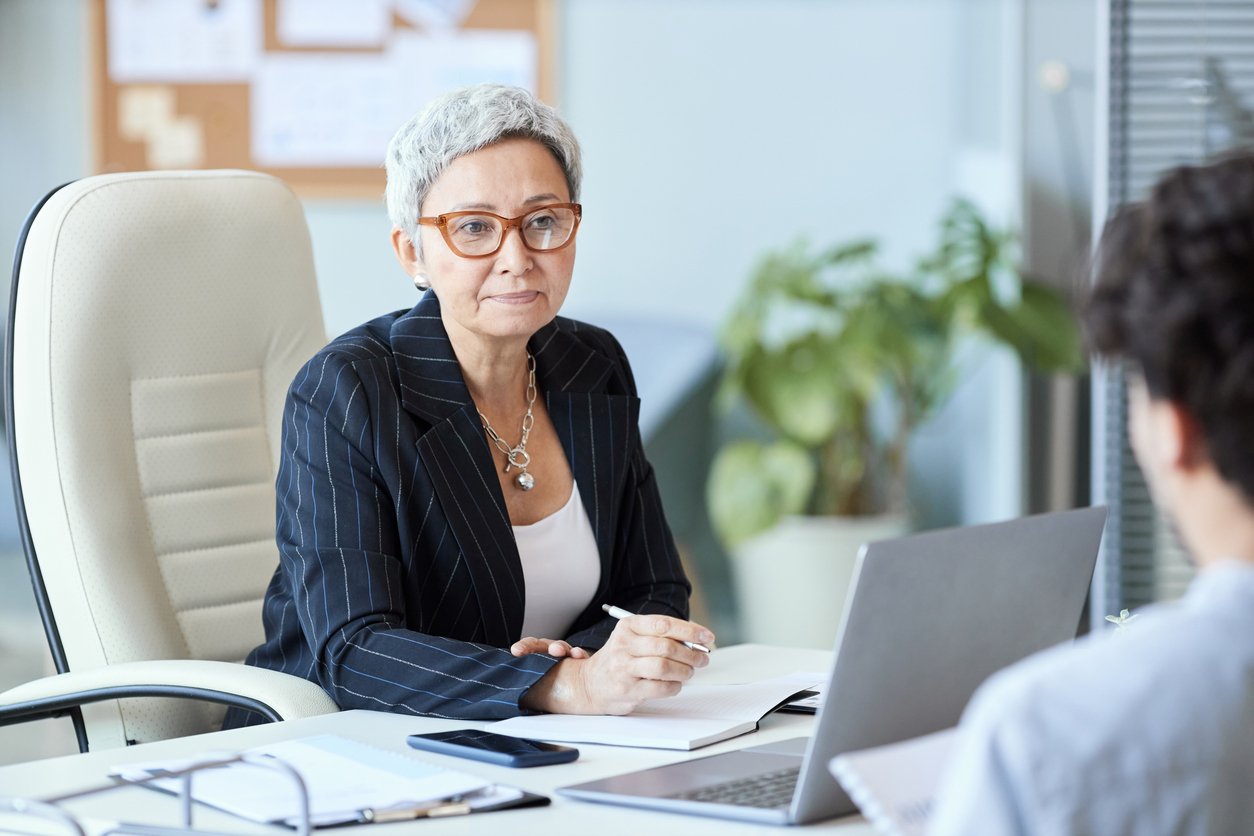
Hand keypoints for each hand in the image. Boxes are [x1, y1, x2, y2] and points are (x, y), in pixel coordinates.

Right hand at [521, 615, 715, 714]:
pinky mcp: (627, 690)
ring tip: (689, 672)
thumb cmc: (621, 659)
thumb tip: (698, 640)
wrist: (589, 684)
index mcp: (628, 626)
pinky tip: (675, 684)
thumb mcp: (635, 638)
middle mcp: (624, 645)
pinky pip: (661, 688)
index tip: (708, 637)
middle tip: (703, 659)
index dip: (690, 630)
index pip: (664, 624)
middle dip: (691, 653)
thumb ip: (662, 636)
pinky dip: (675, 686)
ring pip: (665, 667)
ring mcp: (624, 668)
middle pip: (666, 647)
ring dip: (685, 671)